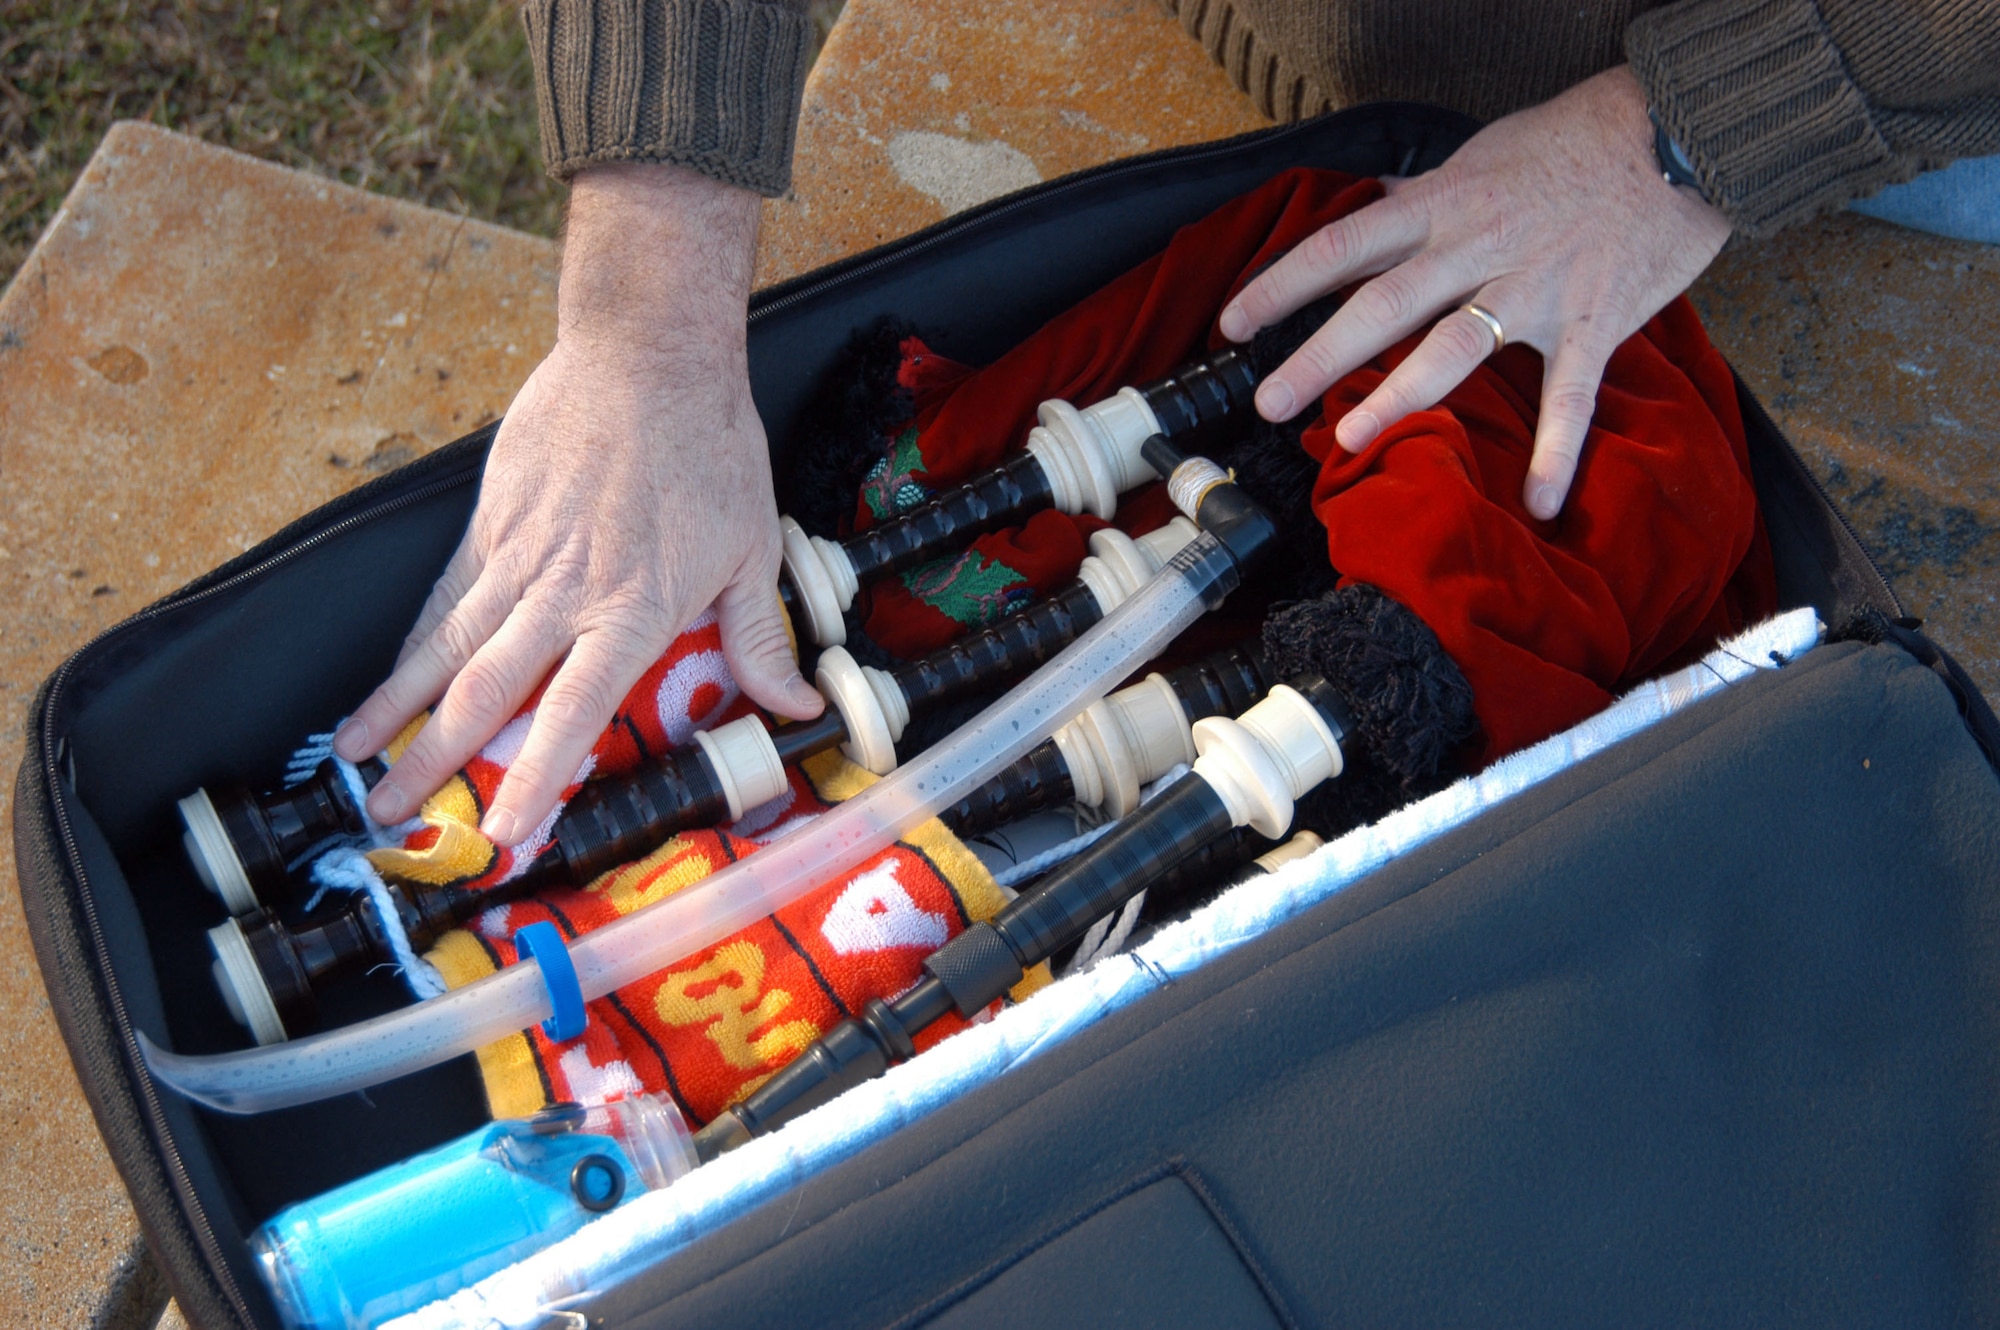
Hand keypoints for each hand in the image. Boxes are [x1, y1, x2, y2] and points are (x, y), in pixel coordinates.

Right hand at [332, 163, 822, 844]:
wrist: (649, 354)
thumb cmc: (710, 451)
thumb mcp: (755, 551)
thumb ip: (761, 640)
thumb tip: (800, 708)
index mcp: (631, 610)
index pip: (571, 713)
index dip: (536, 778)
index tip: (505, 832)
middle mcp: (563, 592)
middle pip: (483, 691)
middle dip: (431, 761)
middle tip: (389, 814)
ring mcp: (517, 556)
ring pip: (444, 646)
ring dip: (396, 707)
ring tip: (355, 757)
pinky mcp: (491, 521)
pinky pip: (445, 595)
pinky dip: (412, 642)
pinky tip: (388, 678)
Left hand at [1218, 65, 1730, 518]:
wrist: (1681, 131)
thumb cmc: (1578, 139)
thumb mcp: (1485, 151)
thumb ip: (1428, 189)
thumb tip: (1377, 199)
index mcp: (1444, 204)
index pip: (1343, 245)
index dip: (1282, 285)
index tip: (1232, 322)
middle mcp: (1479, 247)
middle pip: (1382, 304)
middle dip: (1318, 356)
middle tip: (1268, 402)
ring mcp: (1537, 288)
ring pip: (1455, 347)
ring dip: (1400, 397)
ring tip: (1351, 440)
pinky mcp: (1597, 320)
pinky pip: (1572, 394)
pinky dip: (1557, 450)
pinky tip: (1540, 501)